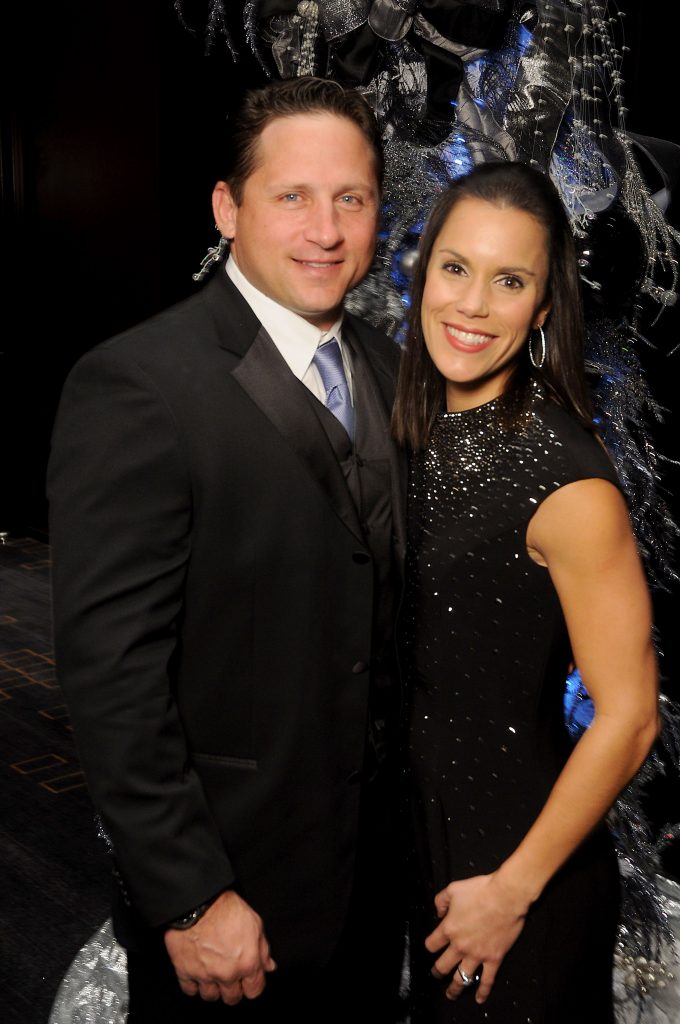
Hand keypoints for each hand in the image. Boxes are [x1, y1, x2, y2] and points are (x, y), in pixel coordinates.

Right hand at [164, 890, 276, 1003]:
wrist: (198, 901)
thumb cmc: (227, 908)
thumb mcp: (255, 923)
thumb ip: (263, 949)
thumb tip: (268, 966)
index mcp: (247, 963)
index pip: (254, 991)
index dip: (252, 984)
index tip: (248, 979)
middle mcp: (227, 974)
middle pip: (232, 998)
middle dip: (233, 988)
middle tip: (230, 974)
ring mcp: (205, 975)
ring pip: (211, 996)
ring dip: (213, 987)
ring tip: (213, 973)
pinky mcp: (185, 971)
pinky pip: (190, 990)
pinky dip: (193, 984)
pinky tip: (198, 973)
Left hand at [425, 872, 528, 1004]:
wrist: (506, 896)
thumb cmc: (480, 890)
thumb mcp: (453, 889)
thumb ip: (441, 901)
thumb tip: (439, 913)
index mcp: (449, 929)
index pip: (432, 944)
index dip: (430, 946)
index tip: (432, 947)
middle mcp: (460, 946)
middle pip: (442, 965)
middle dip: (437, 971)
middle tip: (436, 974)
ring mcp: (477, 955)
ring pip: (461, 978)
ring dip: (454, 988)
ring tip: (450, 994)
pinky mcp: (493, 959)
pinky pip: (487, 981)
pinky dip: (482, 992)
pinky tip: (479, 999)